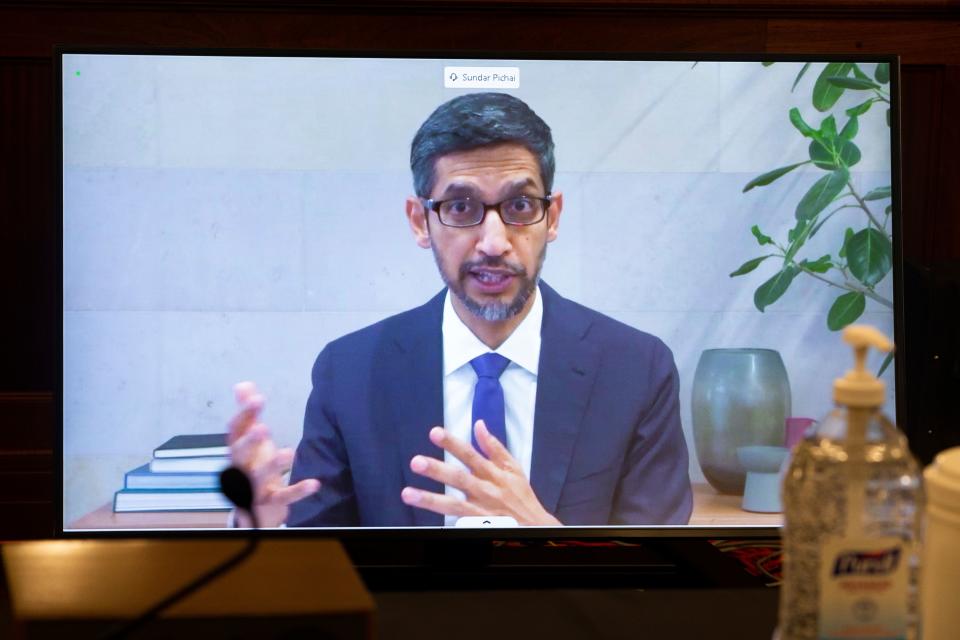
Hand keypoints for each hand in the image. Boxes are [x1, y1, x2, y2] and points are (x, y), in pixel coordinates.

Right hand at [227, 381, 319, 526]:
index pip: (235, 430)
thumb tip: (243, 385)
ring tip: (289, 453)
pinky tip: (315, 483)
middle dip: (250, 442)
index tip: (258, 399)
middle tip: (263, 428)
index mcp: (237, 448)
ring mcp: (254, 486)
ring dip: (273, 465)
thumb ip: (248, 413)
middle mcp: (241, 467)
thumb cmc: (253, 463)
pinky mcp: (270, 502)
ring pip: (259, 477)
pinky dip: (298, 491)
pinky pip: (283, 497)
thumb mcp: (251, 437)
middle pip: (240, 454)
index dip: (244, 415)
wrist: (254, 504)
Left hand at [401, 421, 560, 525]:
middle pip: (458, 478)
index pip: (469, 454)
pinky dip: (444, 518)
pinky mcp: (477, 525)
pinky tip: (425, 513)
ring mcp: (480, 509)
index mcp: (492, 472)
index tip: (434, 433)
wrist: (535, 526)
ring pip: (452, 504)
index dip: (452, 443)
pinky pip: (459, 522)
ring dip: (429, 499)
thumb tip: (478, 425)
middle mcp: (485, 489)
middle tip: (416, 462)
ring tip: (407, 494)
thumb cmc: (521, 496)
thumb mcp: (513, 468)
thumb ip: (493, 447)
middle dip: (437, 470)